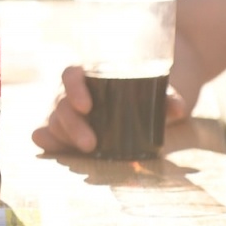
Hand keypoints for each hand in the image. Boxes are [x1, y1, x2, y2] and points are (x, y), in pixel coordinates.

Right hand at [31, 65, 190, 154]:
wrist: (157, 101)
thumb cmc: (156, 89)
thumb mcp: (164, 92)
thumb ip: (169, 98)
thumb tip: (177, 109)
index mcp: (92, 74)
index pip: (72, 75)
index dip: (74, 89)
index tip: (87, 107)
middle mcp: (76, 92)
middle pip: (61, 103)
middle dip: (72, 124)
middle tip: (90, 144)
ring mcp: (72, 113)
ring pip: (56, 120)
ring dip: (64, 136)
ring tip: (85, 151)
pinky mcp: (73, 133)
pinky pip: (54, 135)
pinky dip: (49, 142)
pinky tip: (49, 147)